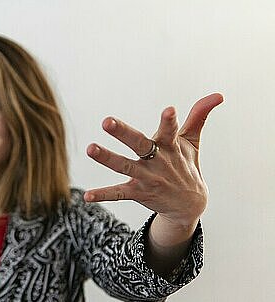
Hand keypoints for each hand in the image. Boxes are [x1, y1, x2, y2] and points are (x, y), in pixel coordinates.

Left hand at [84, 93, 222, 226]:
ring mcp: (147, 178)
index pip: (171, 131)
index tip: (169, 110)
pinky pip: (118, 193)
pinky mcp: (138, 193)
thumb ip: (199, 116)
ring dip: (107, 158)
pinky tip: (86, 195)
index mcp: (170, 146)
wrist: (190, 204)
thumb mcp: (192, 141)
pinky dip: (103, 194)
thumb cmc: (187, 165)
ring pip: (125, 166)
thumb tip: (219, 94)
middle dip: (123, 133)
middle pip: (140, 145)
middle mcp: (158, 161)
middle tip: (106, 121)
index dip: (170, 121)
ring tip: (89, 149)